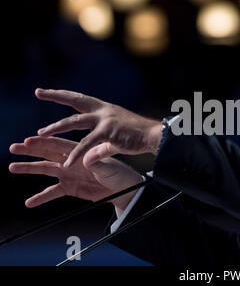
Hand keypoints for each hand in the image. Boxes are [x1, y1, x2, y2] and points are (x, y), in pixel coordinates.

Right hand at [9, 136, 142, 211]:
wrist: (124, 189)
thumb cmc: (119, 173)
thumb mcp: (108, 167)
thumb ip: (96, 162)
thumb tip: (86, 158)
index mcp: (80, 151)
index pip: (60, 145)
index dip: (45, 142)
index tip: (30, 140)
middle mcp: (71, 160)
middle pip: (48, 154)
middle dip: (31, 150)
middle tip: (14, 147)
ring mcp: (69, 174)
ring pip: (45, 170)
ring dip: (29, 168)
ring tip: (12, 167)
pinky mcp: (70, 188)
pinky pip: (52, 192)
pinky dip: (41, 197)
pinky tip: (29, 202)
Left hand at [35, 88, 161, 167]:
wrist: (153, 136)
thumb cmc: (137, 136)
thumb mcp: (114, 140)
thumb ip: (99, 148)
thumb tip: (88, 158)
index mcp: (105, 109)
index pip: (81, 99)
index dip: (64, 95)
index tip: (48, 91)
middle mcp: (103, 111)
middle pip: (75, 101)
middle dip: (56, 96)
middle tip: (39, 92)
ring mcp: (105, 120)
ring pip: (75, 122)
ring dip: (56, 127)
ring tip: (40, 133)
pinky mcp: (108, 133)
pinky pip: (87, 144)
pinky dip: (77, 154)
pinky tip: (68, 162)